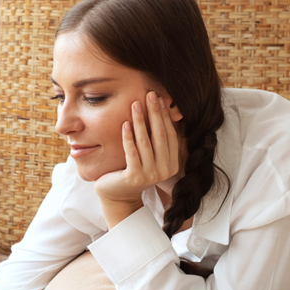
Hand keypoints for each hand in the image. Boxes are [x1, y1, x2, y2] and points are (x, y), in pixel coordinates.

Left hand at [94, 91, 180, 227]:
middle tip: (149, 94)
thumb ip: (156, 139)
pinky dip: (128, 137)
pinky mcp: (134, 177)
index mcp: (172, 163)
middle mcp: (165, 170)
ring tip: (135, 104)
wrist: (117, 194)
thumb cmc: (133, 169)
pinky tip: (124, 124)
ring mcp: (150, 175)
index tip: (159, 98)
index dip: (164, 115)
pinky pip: (131, 152)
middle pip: (160, 135)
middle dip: (155, 113)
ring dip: (140, 121)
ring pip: (145, 142)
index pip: (169, 134)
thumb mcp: (149, 154)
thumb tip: (161, 108)